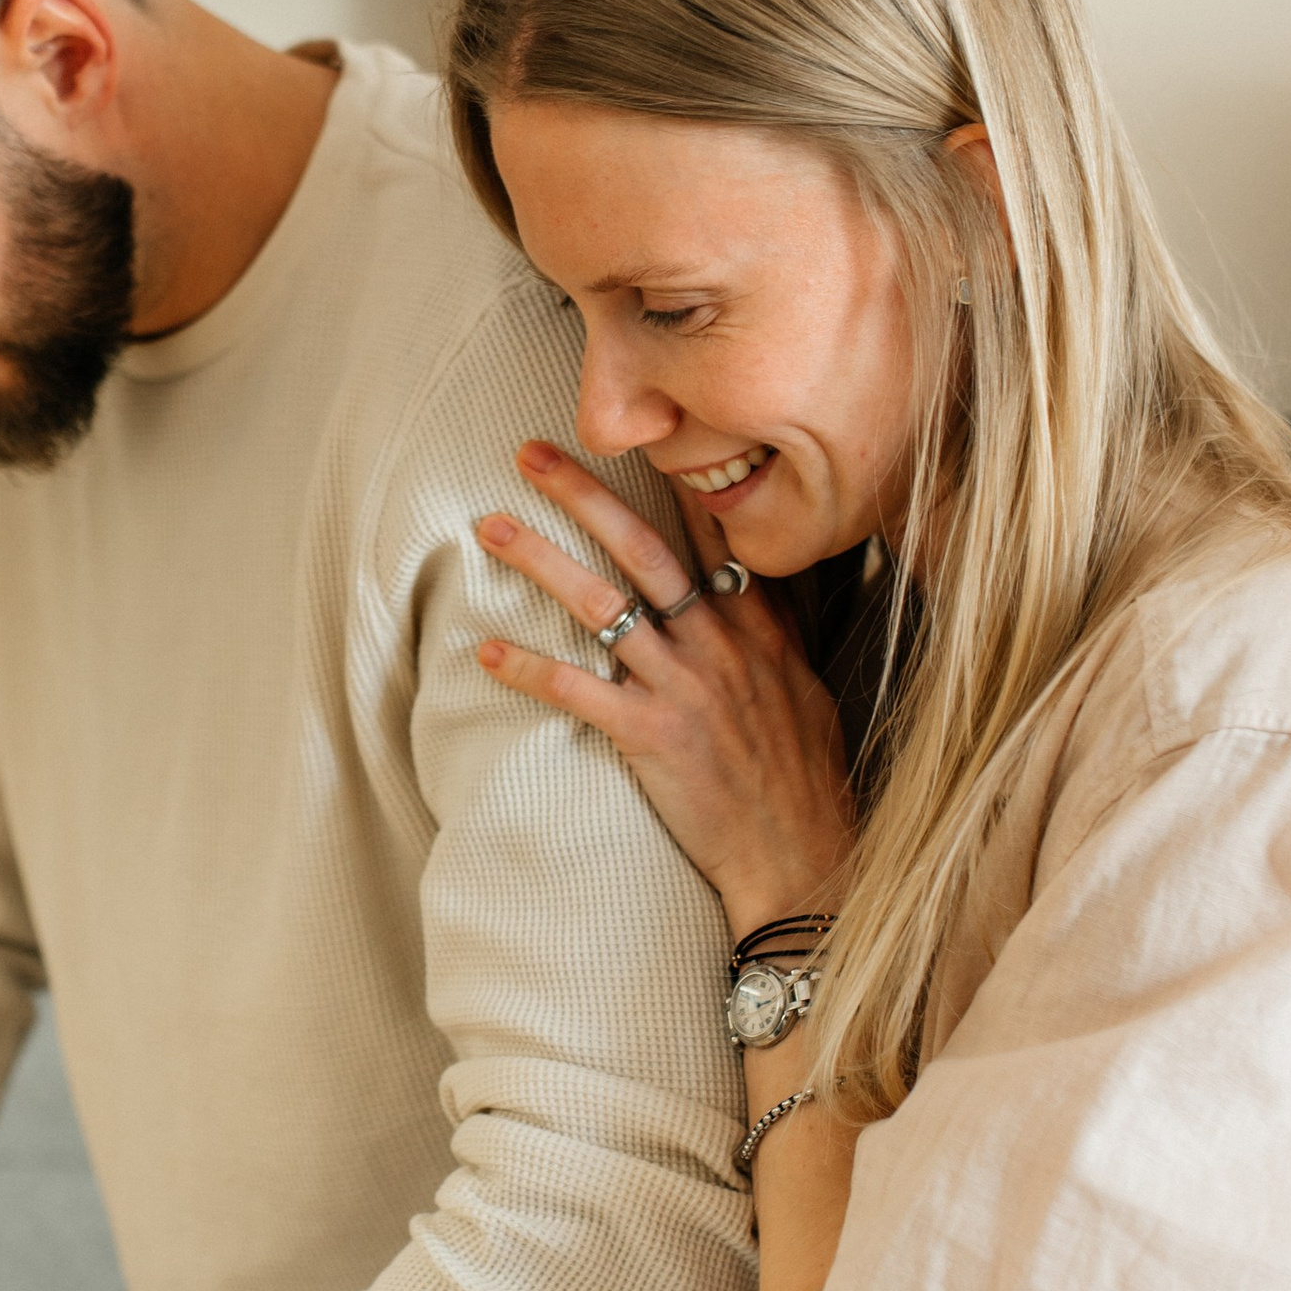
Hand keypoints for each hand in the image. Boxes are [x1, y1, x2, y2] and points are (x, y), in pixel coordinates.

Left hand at [475, 443, 854, 935]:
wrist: (803, 856)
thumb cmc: (804, 781)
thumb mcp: (804, 690)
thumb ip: (774, 634)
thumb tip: (758, 592)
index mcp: (755, 627)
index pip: (708, 533)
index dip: (664, 478)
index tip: (628, 434)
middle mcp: (717, 643)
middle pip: (642, 547)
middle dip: (583, 494)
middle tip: (531, 452)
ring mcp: (684, 687)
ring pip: (602, 604)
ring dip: (540, 558)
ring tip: (490, 524)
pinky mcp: (653, 736)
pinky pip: (578, 691)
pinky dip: (529, 669)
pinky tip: (486, 652)